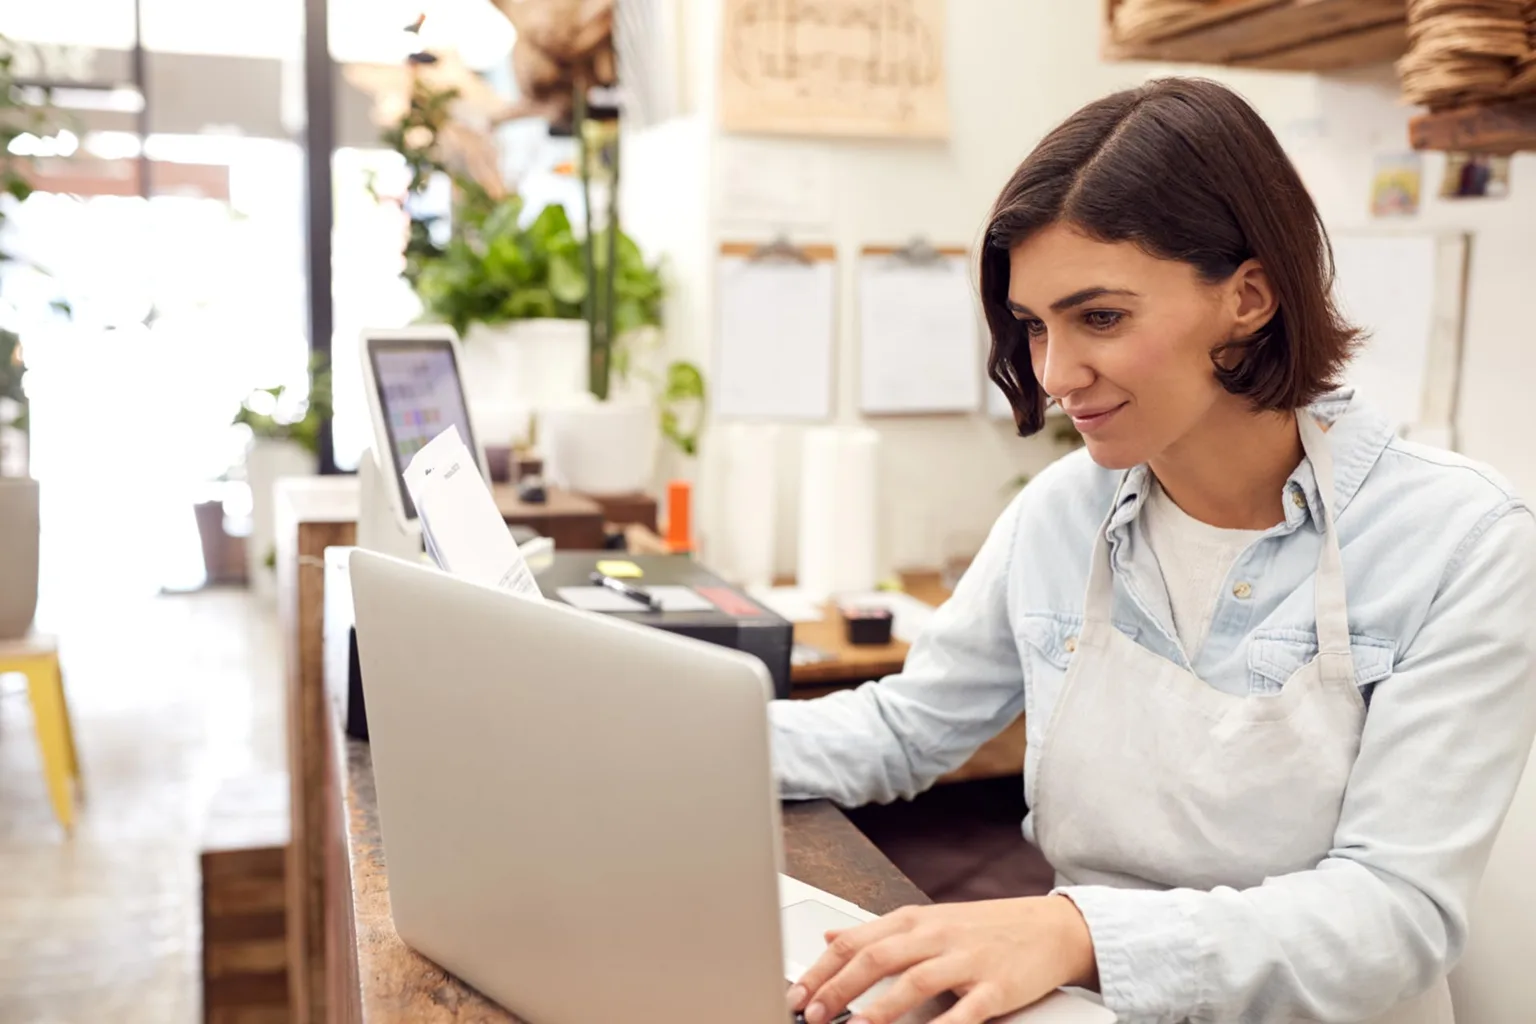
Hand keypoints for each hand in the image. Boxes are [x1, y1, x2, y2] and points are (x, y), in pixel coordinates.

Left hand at [786, 895, 1095, 1023]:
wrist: (1050, 928)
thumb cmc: (985, 929)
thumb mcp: (928, 921)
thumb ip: (879, 932)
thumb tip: (831, 938)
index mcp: (915, 920)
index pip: (856, 940)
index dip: (822, 969)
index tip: (798, 994)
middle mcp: (936, 935)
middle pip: (876, 958)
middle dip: (838, 988)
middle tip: (812, 1012)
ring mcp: (966, 960)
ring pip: (913, 981)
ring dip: (879, 1009)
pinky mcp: (995, 987)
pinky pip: (963, 1011)